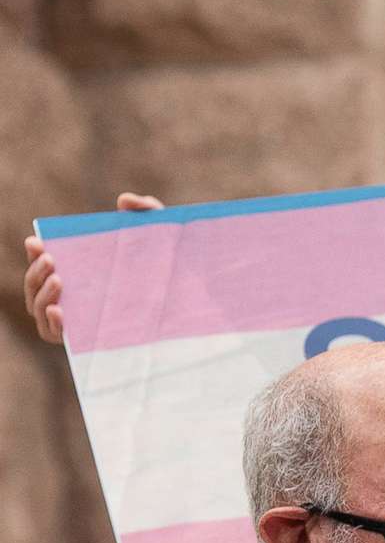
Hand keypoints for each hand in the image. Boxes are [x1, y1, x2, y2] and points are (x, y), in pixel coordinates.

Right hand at [23, 192, 161, 343]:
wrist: (191, 305)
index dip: (34, 253)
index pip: (43, 264)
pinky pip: (55, 335)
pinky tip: (59, 311)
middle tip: (51, 260)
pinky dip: (52, 324)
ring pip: (40, 308)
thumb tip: (123, 200)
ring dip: (42, 293)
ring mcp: (74, 320)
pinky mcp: (83, 342)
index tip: (36, 241)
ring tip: (58, 280)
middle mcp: (70, 296)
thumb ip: (146, 212)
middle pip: (35, 285)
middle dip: (36, 272)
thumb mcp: (160, 240)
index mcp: (78, 273)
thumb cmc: (169, 272)